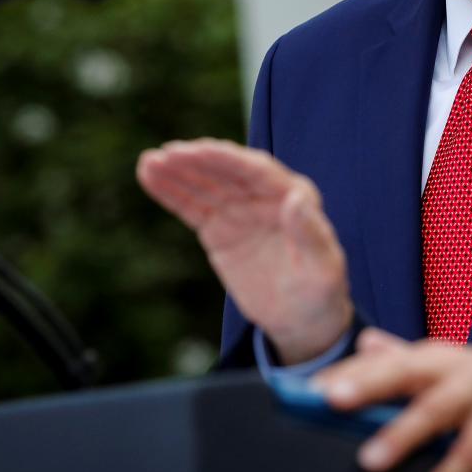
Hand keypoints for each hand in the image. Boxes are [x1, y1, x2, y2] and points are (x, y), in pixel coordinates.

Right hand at [136, 138, 352, 363]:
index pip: (257, 171)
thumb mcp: (323, 268)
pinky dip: (171, 193)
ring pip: (205, 185)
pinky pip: (192, 206)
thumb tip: (296, 197)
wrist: (302, 320)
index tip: (198, 151)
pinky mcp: (220, 228)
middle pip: (227, 172)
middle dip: (197, 162)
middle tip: (166, 155)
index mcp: (295, 195)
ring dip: (177, 172)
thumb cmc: (321, 292)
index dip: (227, 159)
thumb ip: (310, 233)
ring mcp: (240, 211)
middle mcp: (265, 196)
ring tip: (148, 163)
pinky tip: (149, 177)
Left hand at [315, 328, 471, 471]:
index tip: (308, 390)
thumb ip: (407, 358)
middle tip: (331, 400)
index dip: (347, 374)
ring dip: (405, 432)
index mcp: (436, 356)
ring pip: (440, 407)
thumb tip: (365, 342)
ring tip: (370, 460)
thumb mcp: (452, 368)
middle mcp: (457, 366)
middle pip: (408, 369)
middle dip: (370, 381)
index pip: (384, 361)